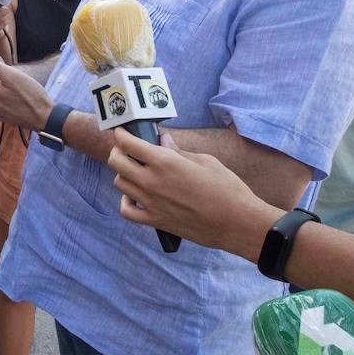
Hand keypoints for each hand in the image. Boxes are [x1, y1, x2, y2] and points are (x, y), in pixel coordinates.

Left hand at [108, 129, 280, 257]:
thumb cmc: (227, 188)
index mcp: (164, 162)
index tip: (122, 131)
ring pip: (120, 183)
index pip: (128, 143)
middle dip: (118, 151)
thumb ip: (178, 150)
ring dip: (124, 174)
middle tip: (127, 149)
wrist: (237, 223)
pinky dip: (126, 202)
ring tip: (137, 171)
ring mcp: (150, 203)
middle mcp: (152, 181)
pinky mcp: (155, 221)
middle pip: (116, 161)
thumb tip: (164, 140)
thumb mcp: (205, 160)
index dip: (121, 134)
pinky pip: (126, 211)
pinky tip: (136, 197)